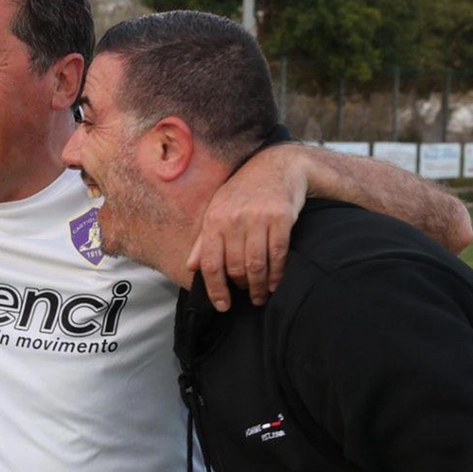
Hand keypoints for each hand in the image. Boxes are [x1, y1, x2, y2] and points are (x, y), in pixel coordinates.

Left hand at [185, 145, 306, 310]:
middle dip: (241, 287)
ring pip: (256, 265)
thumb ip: (204, 241)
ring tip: (260, 295)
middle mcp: (234, 220)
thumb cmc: (243, 192)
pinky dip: (277, 274)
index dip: (215, 289)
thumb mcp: (218, 210)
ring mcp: (258, 219)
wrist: (277, 166)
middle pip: (235, 267)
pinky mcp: (282, 218)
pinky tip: (275, 283)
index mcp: (214, 220)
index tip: (222, 305)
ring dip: (258, 286)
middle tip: (246, 295)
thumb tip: (190, 267)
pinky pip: (278, 255)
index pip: (211, 263)